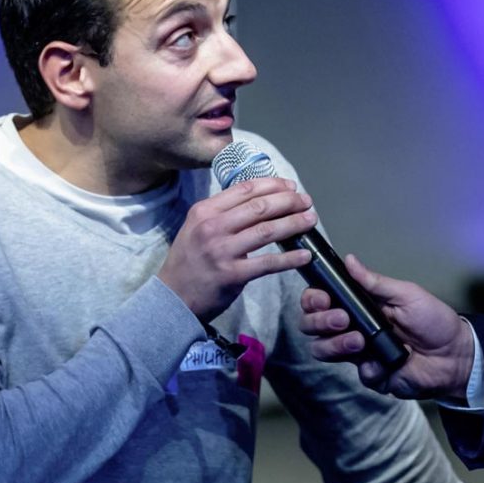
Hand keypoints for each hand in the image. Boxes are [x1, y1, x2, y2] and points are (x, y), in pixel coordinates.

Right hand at [158, 177, 315, 319]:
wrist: (172, 297)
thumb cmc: (190, 261)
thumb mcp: (197, 227)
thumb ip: (223, 212)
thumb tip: (262, 198)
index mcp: (205, 211)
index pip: (245, 189)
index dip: (273, 185)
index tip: (291, 186)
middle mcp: (212, 227)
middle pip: (260, 207)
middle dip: (289, 201)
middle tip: (306, 201)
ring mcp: (222, 251)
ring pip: (267, 231)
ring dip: (294, 223)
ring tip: (310, 220)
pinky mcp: (232, 275)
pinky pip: (268, 263)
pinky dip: (290, 258)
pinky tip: (305, 255)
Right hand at [299, 254, 472, 400]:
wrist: (455, 355)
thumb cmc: (434, 320)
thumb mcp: (406, 294)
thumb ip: (375, 282)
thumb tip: (349, 260)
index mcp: (360, 306)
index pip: (321, 300)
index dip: (313, 299)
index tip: (323, 298)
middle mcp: (353, 328)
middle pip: (312, 326)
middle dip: (320, 321)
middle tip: (342, 319)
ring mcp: (359, 353)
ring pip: (323, 350)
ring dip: (335, 344)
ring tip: (359, 341)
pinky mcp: (371, 375)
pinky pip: (357, 372)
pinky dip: (369, 368)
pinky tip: (384, 363)